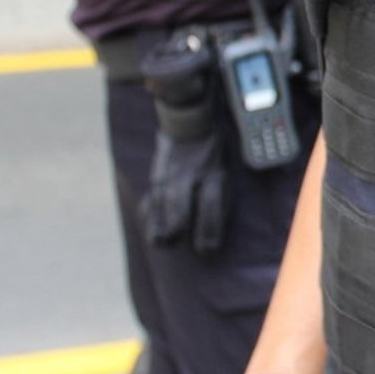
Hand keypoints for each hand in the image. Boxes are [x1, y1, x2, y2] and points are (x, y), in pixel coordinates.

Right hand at [140, 130, 230, 254]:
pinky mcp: (156, 177)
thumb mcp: (224, 171)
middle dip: (178, 230)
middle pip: (180, 209)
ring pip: (161, 207)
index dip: (208, 230)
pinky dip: (150, 215)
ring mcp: (169, 176)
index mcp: (213, 174)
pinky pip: (150, 199)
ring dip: (159, 227)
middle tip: (179, 242)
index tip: (207, 248)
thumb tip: (213, 233)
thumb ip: (219, 199)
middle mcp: (190, 176)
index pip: (210, 205)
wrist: (190, 125)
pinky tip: (151, 225)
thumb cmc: (213, 155)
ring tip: (162, 241)